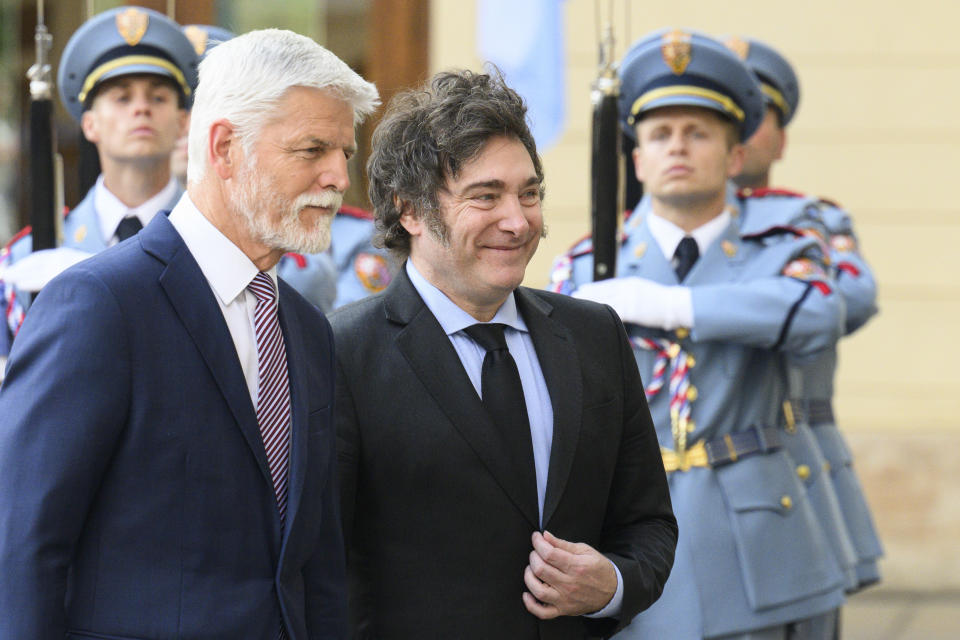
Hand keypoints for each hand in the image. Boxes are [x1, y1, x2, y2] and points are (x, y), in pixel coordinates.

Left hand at [522, 530, 616, 618]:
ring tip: (532, 569)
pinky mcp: (563, 610)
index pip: (549, 553)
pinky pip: (542, 612)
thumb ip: (563, 544)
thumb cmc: (599, 569)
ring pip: (538, 590)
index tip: (536, 537)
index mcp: (577, 566)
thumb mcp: (585, 551)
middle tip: (536, 552)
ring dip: (529, 577)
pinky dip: (531, 605)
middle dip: (533, 557)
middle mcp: (570, 584)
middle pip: (541, 569)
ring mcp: (565, 599)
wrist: (612, 592)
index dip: (538, 543)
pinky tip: (527, 593)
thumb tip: (545, 536)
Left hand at [572, 277, 691, 329]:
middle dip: (587, 294)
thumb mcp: (643, 289)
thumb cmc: (661, 299)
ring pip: (604, 301)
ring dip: (590, 303)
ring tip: (579, 305)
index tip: (582, 288)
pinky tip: (593, 317)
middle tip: (574, 296)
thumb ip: (629, 291)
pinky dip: (602, 314)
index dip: (593, 287)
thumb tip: (617, 296)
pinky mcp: (632, 310)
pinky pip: (613, 312)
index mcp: (630, 282)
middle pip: (602, 291)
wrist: (675, 304)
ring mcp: (629, 299)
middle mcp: (627, 288)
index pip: (607, 284)